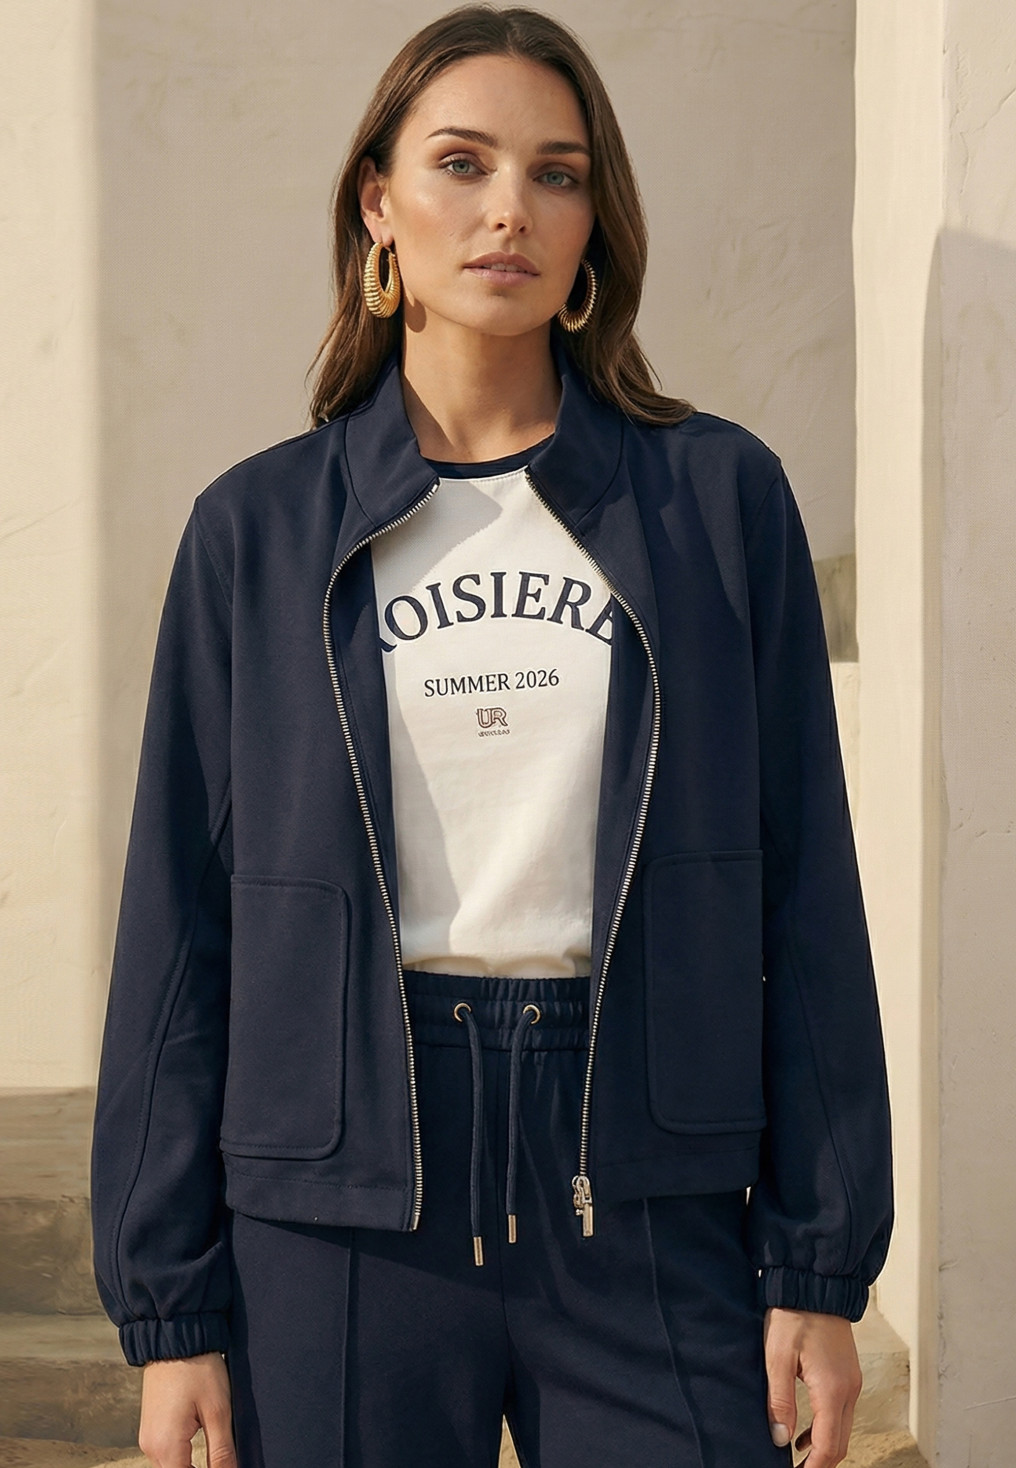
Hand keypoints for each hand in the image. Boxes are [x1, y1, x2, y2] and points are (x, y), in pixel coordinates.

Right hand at [138, 1351, 236, 1467]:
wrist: (175, 1335)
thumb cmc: (197, 1368)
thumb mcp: (218, 1410)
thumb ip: (222, 1451)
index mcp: (166, 1447)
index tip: (225, 1466)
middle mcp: (151, 1447)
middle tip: (223, 1460)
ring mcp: (148, 1437)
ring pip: (171, 1466)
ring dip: (190, 1465)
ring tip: (215, 1454)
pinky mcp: (150, 1426)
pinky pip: (166, 1452)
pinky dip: (182, 1455)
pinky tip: (199, 1443)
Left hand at [763, 1307, 861, 1465]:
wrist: (814, 1284)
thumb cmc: (793, 1316)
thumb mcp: (777, 1357)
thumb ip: (780, 1400)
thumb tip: (780, 1439)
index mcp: (833, 1389)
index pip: (828, 1445)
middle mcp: (849, 1390)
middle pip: (839, 1444)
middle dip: (820, 1463)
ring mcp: (852, 1382)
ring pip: (842, 1430)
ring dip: (823, 1448)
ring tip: (797, 1459)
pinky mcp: (847, 1375)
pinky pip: (841, 1413)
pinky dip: (826, 1429)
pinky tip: (804, 1433)